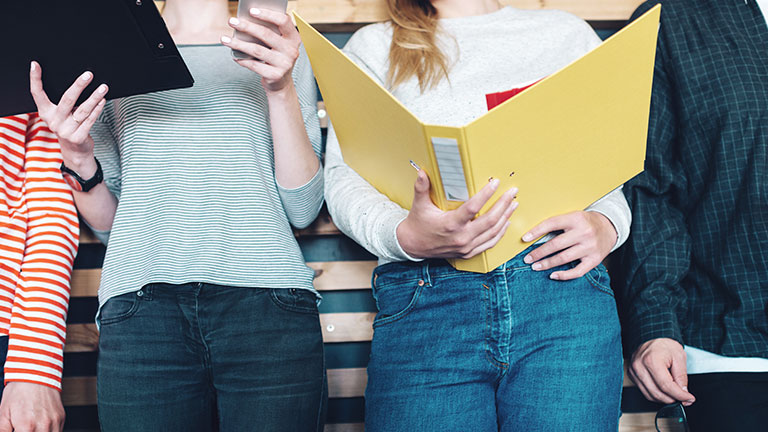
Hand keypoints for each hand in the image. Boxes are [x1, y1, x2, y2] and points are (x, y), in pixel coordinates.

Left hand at [0, 382, 64, 431]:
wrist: (36, 375)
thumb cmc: (19, 392)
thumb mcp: (3, 414)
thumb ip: (2, 430)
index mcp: (27, 427)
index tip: (16, 430)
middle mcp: (44, 426)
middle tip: (22, 428)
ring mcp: (55, 422)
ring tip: (30, 428)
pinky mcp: (61, 418)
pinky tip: (39, 427)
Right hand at [29, 61, 107, 173]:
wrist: (75, 151)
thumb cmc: (69, 127)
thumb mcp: (60, 115)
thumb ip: (64, 102)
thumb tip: (78, 81)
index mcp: (46, 113)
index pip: (37, 94)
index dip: (35, 79)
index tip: (35, 65)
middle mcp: (54, 121)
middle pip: (66, 99)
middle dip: (78, 85)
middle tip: (88, 75)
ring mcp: (66, 130)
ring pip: (82, 110)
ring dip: (94, 97)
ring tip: (103, 87)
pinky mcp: (78, 137)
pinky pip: (90, 120)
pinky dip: (97, 109)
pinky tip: (102, 101)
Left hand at [222, 8, 301, 92]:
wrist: (281, 82)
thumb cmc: (276, 57)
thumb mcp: (279, 44)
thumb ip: (270, 32)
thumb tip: (246, 21)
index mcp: (294, 38)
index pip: (283, 21)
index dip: (268, 14)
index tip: (251, 11)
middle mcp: (291, 50)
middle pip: (266, 34)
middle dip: (246, 26)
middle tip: (232, 21)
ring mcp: (284, 64)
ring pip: (257, 50)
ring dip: (238, 43)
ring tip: (225, 39)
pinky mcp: (275, 75)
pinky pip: (254, 65)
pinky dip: (243, 60)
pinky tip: (235, 56)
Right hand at [397, 170, 518, 258]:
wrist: (413, 245)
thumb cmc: (418, 223)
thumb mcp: (419, 205)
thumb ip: (421, 187)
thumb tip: (422, 172)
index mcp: (450, 224)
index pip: (473, 207)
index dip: (486, 194)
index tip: (496, 182)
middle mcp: (461, 237)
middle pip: (490, 220)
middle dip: (504, 204)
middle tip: (512, 192)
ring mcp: (466, 247)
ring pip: (493, 232)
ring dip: (506, 217)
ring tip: (513, 204)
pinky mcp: (468, 253)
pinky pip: (490, 243)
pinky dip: (500, 232)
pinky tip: (506, 222)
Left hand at [521, 211, 616, 279]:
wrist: (610, 227)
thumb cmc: (585, 222)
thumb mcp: (573, 217)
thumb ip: (558, 225)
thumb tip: (534, 236)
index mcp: (576, 218)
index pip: (552, 224)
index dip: (536, 231)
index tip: (524, 239)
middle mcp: (584, 232)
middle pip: (556, 244)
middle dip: (539, 253)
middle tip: (527, 258)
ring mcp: (590, 247)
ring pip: (564, 258)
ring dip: (547, 264)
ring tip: (535, 266)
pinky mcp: (595, 259)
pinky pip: (577, 271)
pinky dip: (564, 275)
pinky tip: (553, 275)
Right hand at [628, 338, 695, 405]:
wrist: (653, 339)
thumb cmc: (665, 346)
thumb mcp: (679, 358)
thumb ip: (681, 377)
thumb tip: (683, 393)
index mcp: (651, 360)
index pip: (666, 386)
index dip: (679, 395)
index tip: (689, 398)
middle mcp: (639, 366)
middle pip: (657, 393)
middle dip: (673, 398)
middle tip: (684, 398)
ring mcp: (633, 371)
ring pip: (650, 395)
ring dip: (665, 399)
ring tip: (674, 394)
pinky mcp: (632, 375)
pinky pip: (645, 392)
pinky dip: (656, 395)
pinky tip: (664, 391)